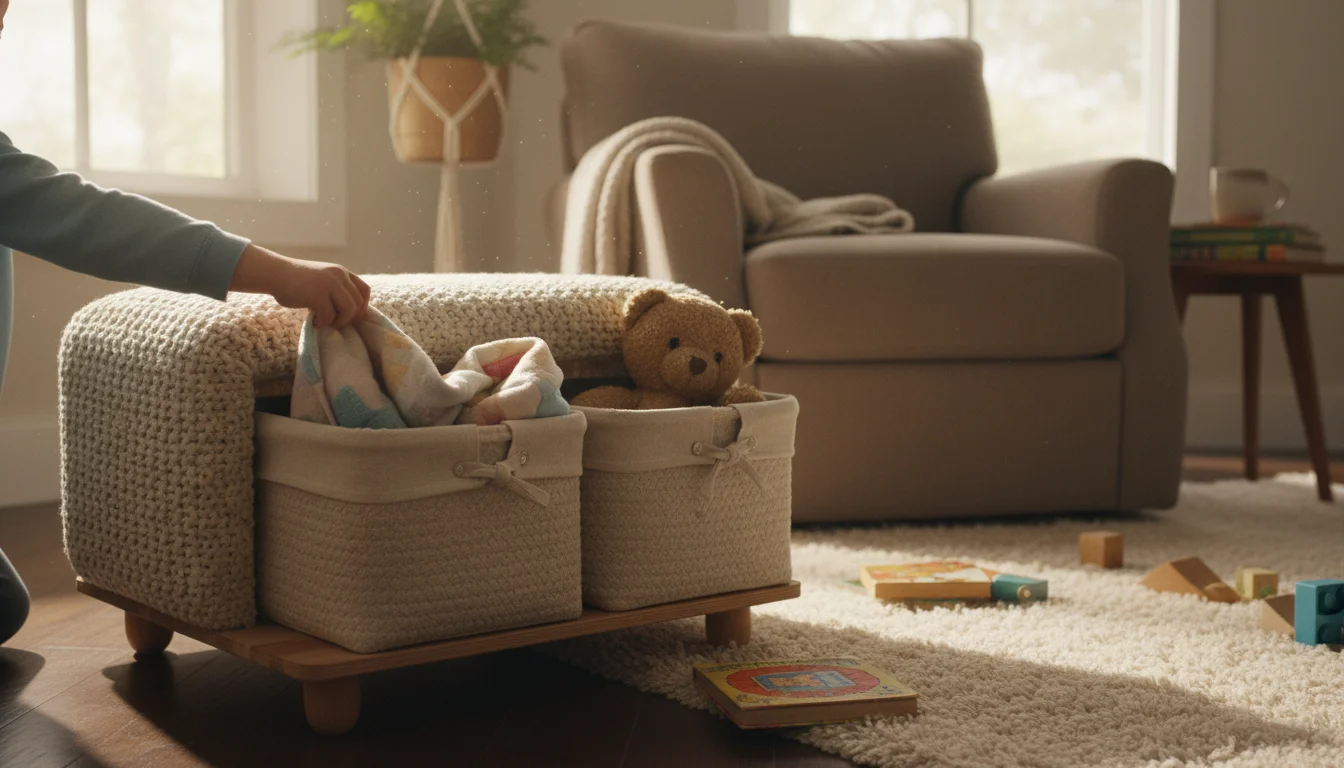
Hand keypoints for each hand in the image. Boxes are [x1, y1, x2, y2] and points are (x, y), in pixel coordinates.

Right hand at [229, 244, 369, 327]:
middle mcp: (338, 275)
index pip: (364, 290)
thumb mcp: (322, 281)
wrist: (275, 273)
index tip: (351, 317)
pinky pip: (329, 316)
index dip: (362, 307)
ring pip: (348, 310)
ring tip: (323, 322)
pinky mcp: (317, 294)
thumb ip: (336, 291)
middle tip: (334, 322)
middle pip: (357, 303)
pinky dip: (322, 323)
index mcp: (341, 272)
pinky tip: (312, 321)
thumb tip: (349, 315)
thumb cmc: (296, 281)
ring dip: (338, 321)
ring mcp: (329, 284)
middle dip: (348, 318)